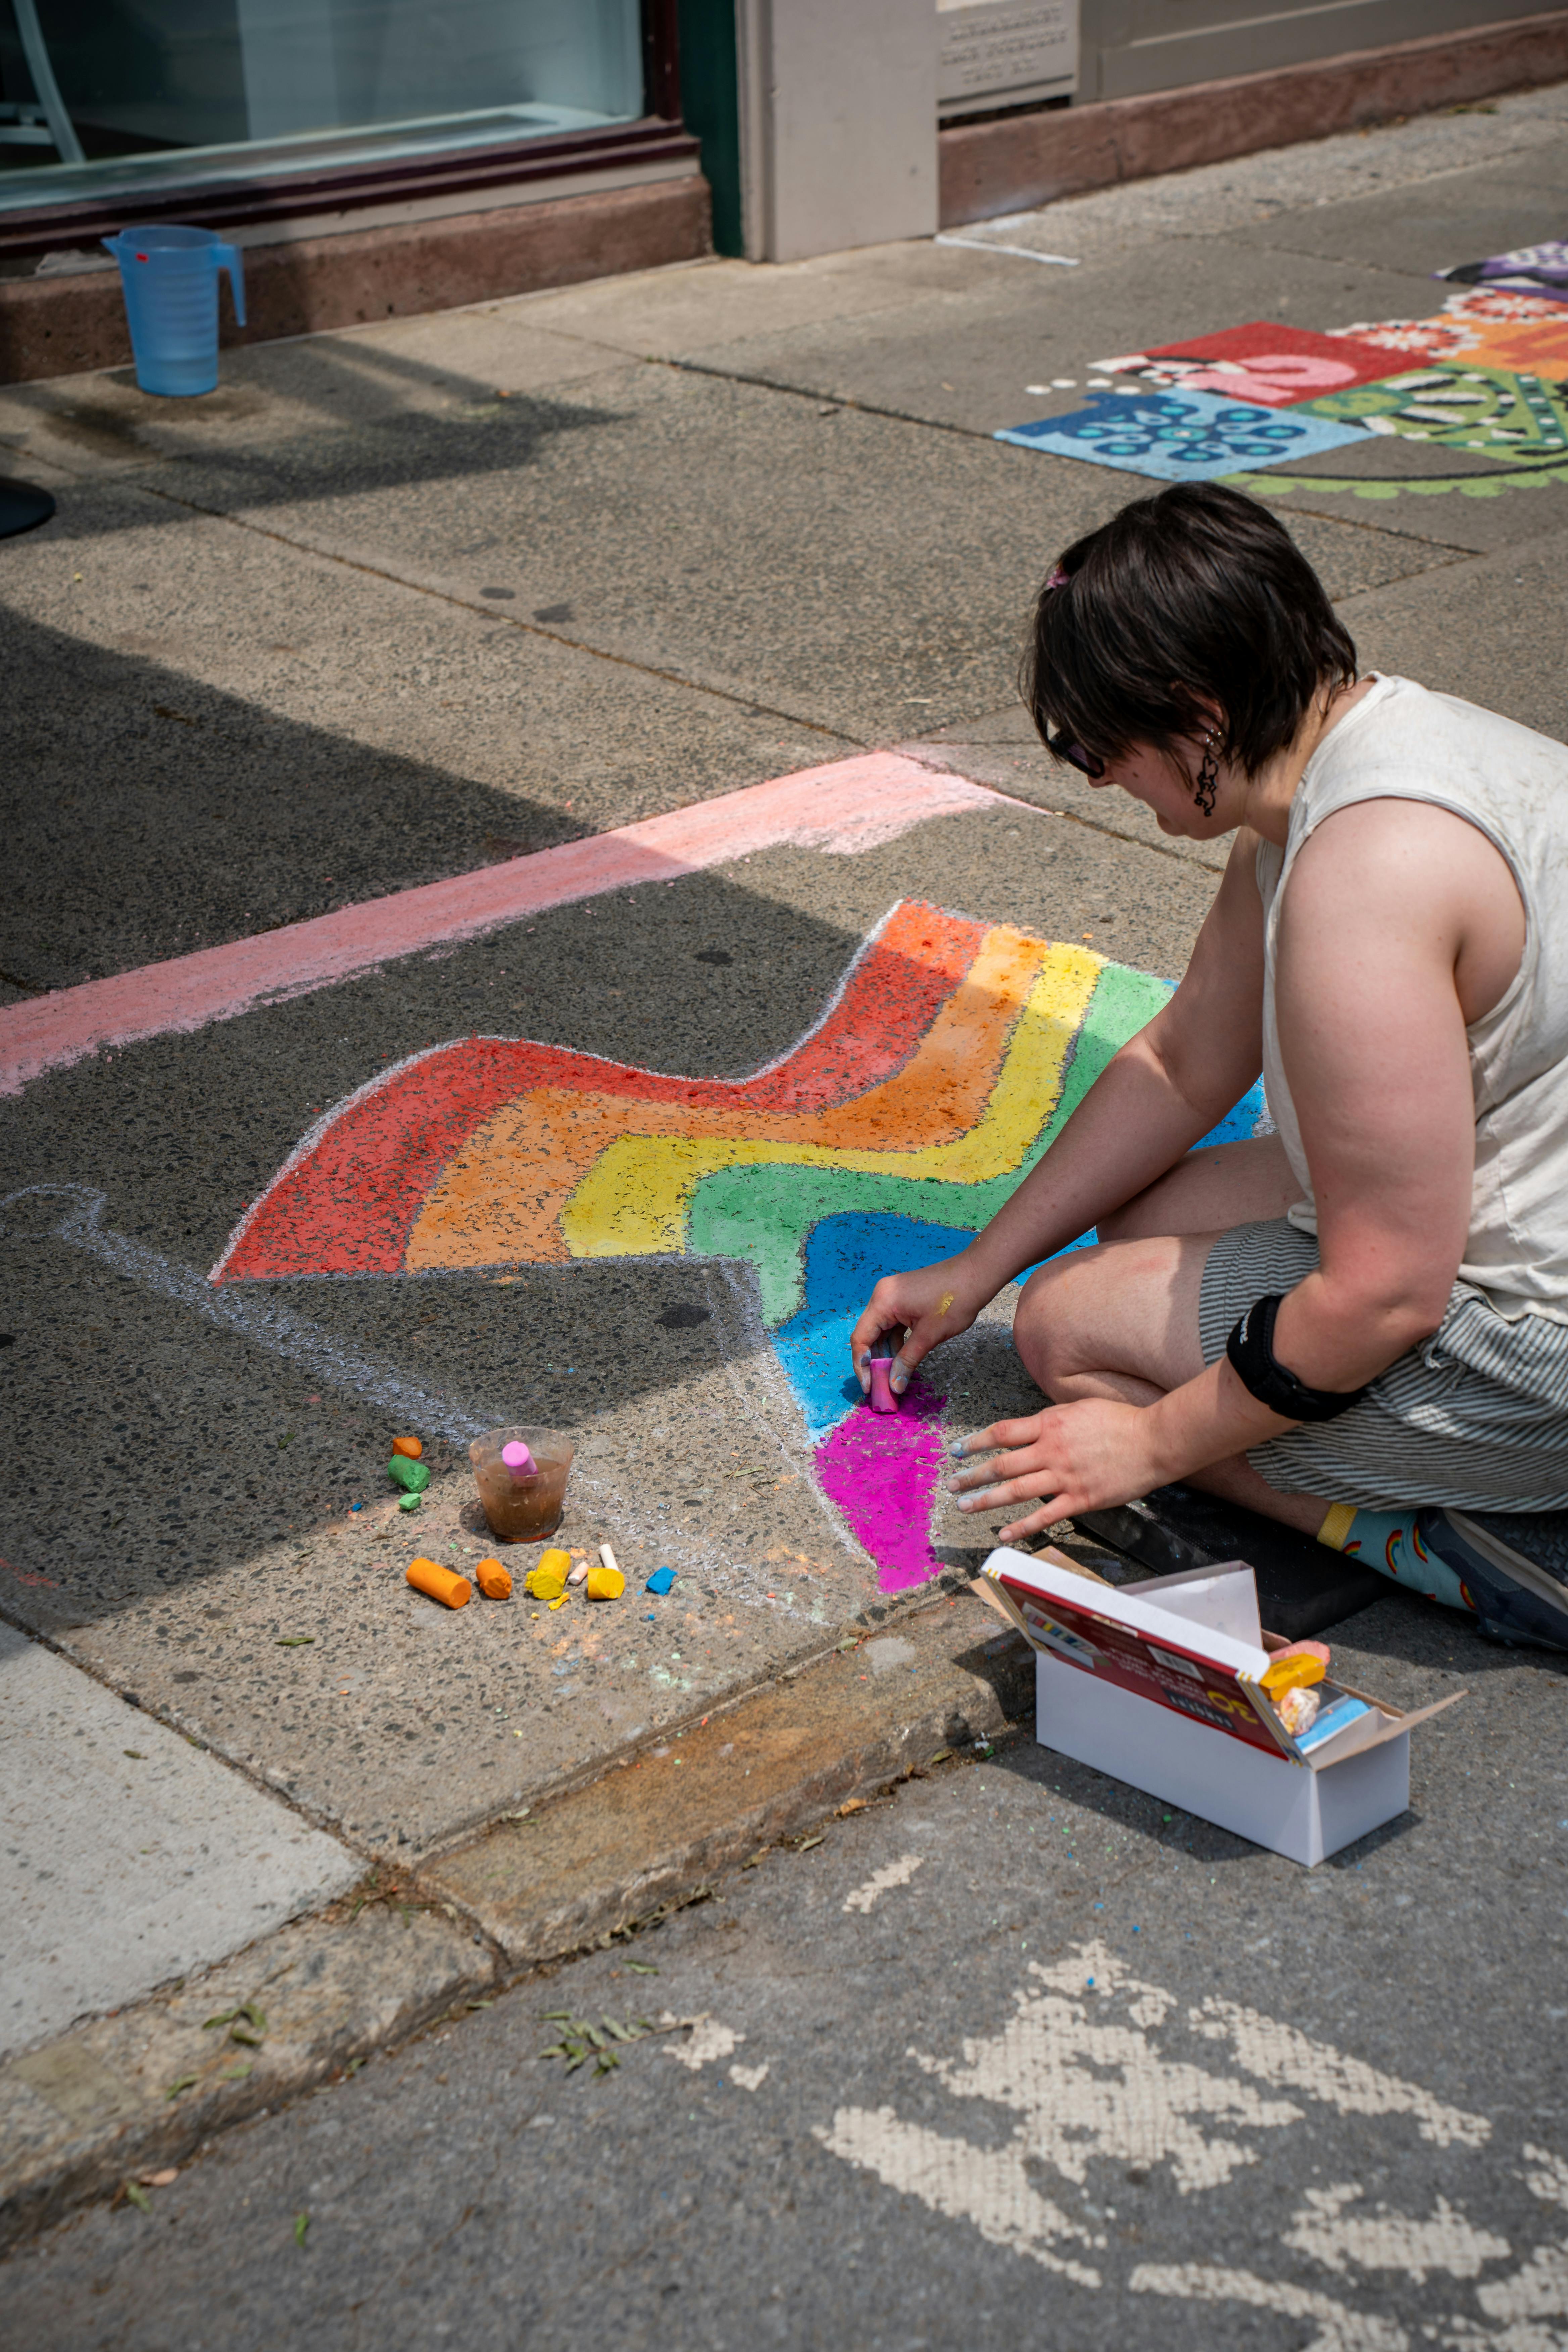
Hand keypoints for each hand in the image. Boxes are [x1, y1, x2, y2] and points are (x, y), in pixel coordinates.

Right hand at [849, 1254, 987, 1395]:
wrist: (976, 1274)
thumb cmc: (955, 1300)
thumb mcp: (929, 1335)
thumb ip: (907, 1361)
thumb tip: (894, 1386)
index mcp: (883, 1301)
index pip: (861, 1338)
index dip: (862, 1366)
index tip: (870, 1388)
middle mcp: (882, 1296)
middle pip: (869, 1334)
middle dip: (874, 1362)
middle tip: (881, 1387)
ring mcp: (892, 1295)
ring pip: (881, 1330)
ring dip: (886, 1353)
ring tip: (891, 1377)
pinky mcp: (903, 1298)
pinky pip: (893, 1323)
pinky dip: (896, 1342)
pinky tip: (901, 1359)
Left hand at [948, 1400, 1171, 1540]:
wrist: (1154, 1440)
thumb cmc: (1119, 1421)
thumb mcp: (1079, 1409)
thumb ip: (1051, 1420)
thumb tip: (1027, 1430)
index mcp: (1050, 1424)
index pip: (1002, 1433)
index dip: (976, 1442)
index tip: (958, 1450)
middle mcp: (1052, 1451)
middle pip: (1002, 1464)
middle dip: (972, 1475)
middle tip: (951, 1484)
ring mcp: (1065, 1477)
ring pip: (1016, 1491)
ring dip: (986, 1499)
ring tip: (964, 1506)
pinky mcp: (1080, 1499)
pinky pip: (1044, 1516)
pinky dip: (1021, 1526)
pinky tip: (1002, 1533)